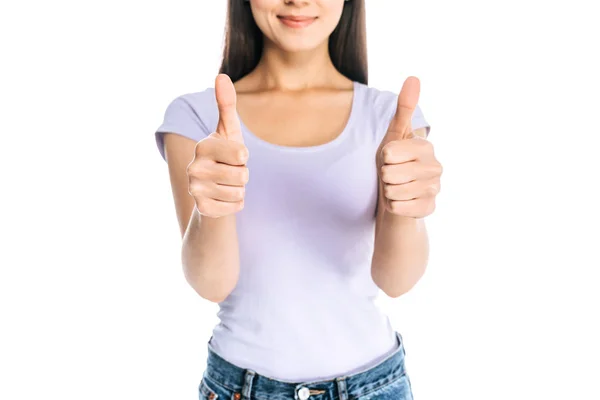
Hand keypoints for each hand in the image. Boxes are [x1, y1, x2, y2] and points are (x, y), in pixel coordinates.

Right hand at [186, 74, 248, 217]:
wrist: (212, 188)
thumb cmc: (225, 154)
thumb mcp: (228, 130)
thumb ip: (226, 104)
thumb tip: (221, 75)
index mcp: (202, 146)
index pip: (242, 153)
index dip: (243, 156)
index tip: (232, 156)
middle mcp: (193, 168)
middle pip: (243, 174)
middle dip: (243, 175)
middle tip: (230, 172)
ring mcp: (195, 190)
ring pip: (240, 192)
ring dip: (239, 189)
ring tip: (226, 184)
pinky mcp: (203, 209)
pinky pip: (236, 207)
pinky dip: (235, 204)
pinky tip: (223, 198)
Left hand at [376, 76, 442, 217]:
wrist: (396, 196)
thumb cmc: (394, 163)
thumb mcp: (394, 135)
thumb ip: (404, 109)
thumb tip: (414, 77)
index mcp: (426, 147)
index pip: (390, 152)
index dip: (384, 157)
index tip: (391, 158)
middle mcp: (436, 167)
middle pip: (390, 173)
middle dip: (385, 176)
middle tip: (393, 176)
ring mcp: (435, 189)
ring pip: (393, 191)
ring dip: (388, 191)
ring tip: (396, 188)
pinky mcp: (429, 209)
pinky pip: (398, 208)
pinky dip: (393, 207)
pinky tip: (401, 202)